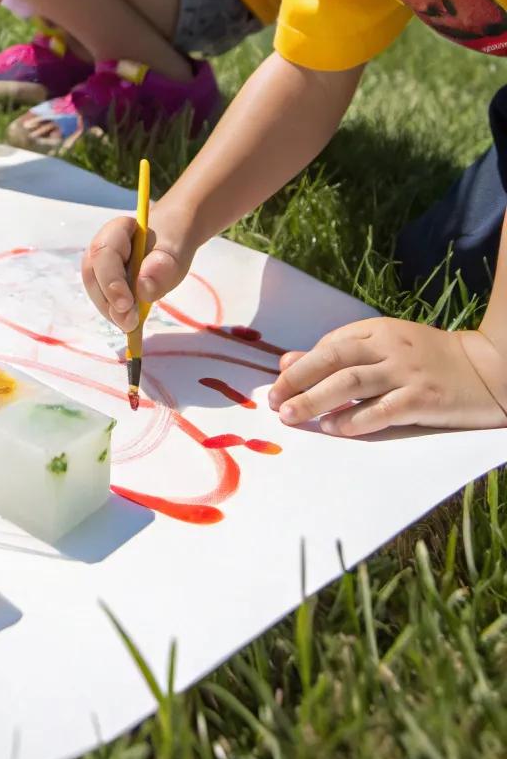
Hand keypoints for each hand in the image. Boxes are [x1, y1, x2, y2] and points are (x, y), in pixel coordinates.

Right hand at [81, 209, 196, 332]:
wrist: (171, 238)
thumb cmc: (172, 239)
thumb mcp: (176, 249)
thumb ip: (163, 265)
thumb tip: (143, 289)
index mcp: (117, 230)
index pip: (104, 253)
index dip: (110, 280)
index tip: (126, 305)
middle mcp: (101, 247)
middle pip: (93, 275)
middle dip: (108, 302)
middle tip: (130, 323)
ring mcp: (101, 266)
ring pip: (96, 290)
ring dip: (111, 311)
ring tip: (132, 325)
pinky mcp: (106, 283)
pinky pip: (105, 299)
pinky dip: (116, 314)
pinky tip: (130, 322)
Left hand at [268, 316, 506, 434]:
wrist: (489, 370)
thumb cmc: (431, 359)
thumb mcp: (387, 345)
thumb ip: (341, 352)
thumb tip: (287, 362)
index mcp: (380, 329)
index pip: (330, 344)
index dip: (301, 364)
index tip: (278, 383)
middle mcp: (391, 347)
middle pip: (334, 359)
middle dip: (299, 380)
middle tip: (274, 400)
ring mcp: (407, 372)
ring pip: (351, 383)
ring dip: (316, 400)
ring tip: (292, 415)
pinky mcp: (424, 399)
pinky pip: (383, 410)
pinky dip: (355, 419)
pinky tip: (334, 428)